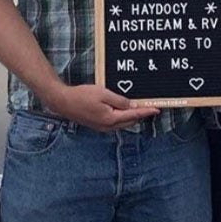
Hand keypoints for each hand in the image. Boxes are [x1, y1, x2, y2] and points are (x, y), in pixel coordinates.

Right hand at [43, 84, 159, 132]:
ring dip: (131, 117)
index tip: (157, 109)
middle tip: (150, 107)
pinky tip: (123, 111)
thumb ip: (120, 101)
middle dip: (140, 115)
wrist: (63, 102)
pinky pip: (115, 123)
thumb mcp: (103, 93)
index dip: (146, 111)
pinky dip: (122, 117)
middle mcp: (108, 126)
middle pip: (130, 121)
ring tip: (139, 108)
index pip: (133, 115)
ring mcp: (102, 128)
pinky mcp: (98, 125)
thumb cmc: (82, 96)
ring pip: (122, 123)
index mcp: (111, 119)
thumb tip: (133, 106)